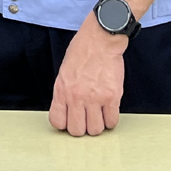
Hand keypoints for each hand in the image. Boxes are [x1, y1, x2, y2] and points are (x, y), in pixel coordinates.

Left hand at [49, 19, 126, 136]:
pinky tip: (109, 112)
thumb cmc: (82, 51)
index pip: (57, 122)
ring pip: (95, 130)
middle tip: (86, 119)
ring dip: (97, 125)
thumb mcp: (64, 72)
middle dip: (82, 128)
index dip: (64, 124)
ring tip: (98, 115)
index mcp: (62, 90)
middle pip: (77, 131)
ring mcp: (95, 98)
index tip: (70, 120)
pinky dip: (110, 120)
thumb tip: (67, 110)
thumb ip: (64, 92)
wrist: (101, 39)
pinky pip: (112, 121)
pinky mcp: (113, 96)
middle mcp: (77, 97)